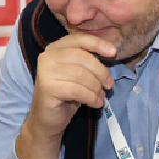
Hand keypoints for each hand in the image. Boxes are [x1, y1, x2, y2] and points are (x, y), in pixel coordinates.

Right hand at [17, 33, 115, 158]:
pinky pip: (77, 90)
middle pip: (83, 57)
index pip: (79, 39)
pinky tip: (95, 103)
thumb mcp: (78, 74)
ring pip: (81, 75)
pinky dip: (90, 97)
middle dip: (101, 72)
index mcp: (55, 48)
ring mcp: (45, 72)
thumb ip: (88, 61)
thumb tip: (110, 53)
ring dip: (96, 87)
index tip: (113, 52)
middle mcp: (47, 57)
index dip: (97, 44)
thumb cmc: (65, 95)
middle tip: (109, 84)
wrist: (46, 120)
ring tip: (100, 96)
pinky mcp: (47, 88)